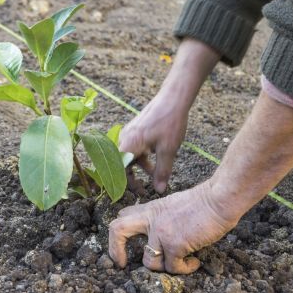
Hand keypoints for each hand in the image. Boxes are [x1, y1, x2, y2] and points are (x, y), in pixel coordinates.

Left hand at [108, 181, 238, 273]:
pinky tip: (194, 262)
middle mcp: (151, 220)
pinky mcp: (175, 244)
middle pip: (117, 230)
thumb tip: (156, 234)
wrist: (219, 199)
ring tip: (182, 262)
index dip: (119, 233)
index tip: (123, 247)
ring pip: (149, 262)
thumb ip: (160, 216)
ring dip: (165, 268)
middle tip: (121, 264)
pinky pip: (173, 268)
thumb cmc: (203, 202)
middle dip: (114, 250)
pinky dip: (185, 269)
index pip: (123, 217)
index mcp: (150, 209)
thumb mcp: (173, 204)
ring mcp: (161, 232)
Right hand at [119, 39, 220, 192]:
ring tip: (153, 178)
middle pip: (121, 164)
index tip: (132, 195)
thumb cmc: (169, 122)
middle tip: (142, 191)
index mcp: (127, 144)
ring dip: (138, 169)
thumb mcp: (168, 150)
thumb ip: (162, 172)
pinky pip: (133, 148)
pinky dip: (141, 158)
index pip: (118, 171)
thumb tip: (159, 190)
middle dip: (130, 179)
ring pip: (128, 156)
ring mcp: (129, 133)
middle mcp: (124, 138)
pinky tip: (155, 162)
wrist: (174, 98)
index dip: (123, 185)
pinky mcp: (135, 130)